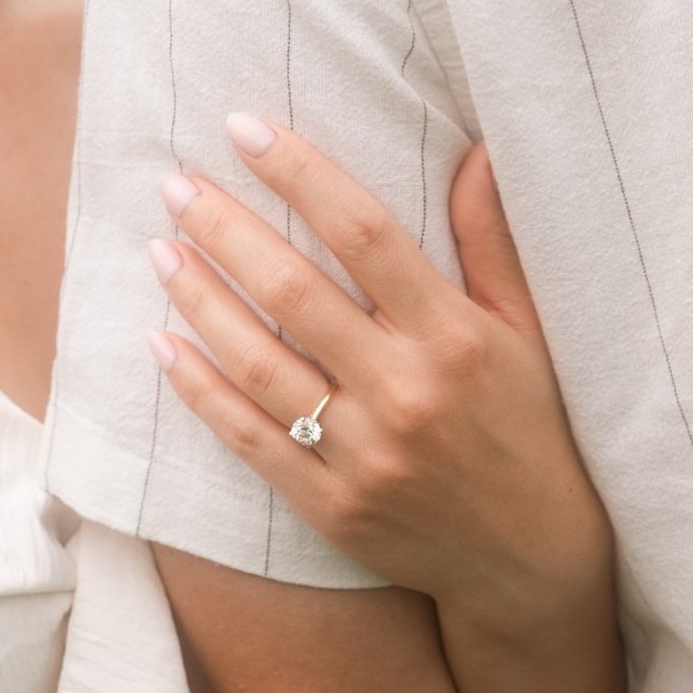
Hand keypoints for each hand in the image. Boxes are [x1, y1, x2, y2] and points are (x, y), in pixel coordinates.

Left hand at [147, 119, 611, 640]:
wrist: (532, 563)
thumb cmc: (532, 429)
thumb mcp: (528, 332)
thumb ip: (492, 240)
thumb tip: (480, 147)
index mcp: (455, 338)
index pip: (365, 234)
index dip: (300, 174)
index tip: (244, 130)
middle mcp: (406, 392)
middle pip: (294, 291)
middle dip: (225, 228)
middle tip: (175, 184)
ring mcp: (364, 455)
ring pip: (259, 361)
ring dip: (199, 299)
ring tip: (160, 249)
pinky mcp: (331, 506)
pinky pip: (249, 440)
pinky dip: (201, 391)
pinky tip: (165, 345)